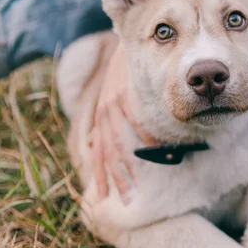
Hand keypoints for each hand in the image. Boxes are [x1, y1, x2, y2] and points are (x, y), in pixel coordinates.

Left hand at [89, 44, 158, 200]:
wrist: (124, 47)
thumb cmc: (118, 77)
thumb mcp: (103, 102)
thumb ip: (98, 125)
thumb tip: (89, 146)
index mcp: (98, 117)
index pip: (98, 152)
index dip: (99, 176)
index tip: (102, 197)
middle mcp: (103, 112)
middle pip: (110, 152)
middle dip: (117, 178)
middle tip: (127, 201)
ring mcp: (116, 104)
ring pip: (123, 140)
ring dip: (133, 164)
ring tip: (143, 182)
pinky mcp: (130, 94)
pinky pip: (139, 120)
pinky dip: (148, 136)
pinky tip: (158, 151)